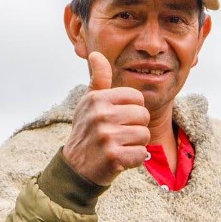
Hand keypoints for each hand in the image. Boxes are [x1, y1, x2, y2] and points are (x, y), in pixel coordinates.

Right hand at [62, 52, 151, 185]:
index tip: (119, 119)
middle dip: (136, 127)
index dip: (133, 109)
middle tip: (119, 135)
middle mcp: (100, 115)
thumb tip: (96, 54)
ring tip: (119, 146)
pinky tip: (120, 159)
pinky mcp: (113, 157)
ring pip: (144, 135)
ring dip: (136, 144)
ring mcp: (106, 137)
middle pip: (143, 116)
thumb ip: (99, 80)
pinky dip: (134, 159)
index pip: (136, 97)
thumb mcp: (90, 103)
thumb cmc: (88, 131)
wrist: (76, 167)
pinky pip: (142, 154)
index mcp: (97, 99)